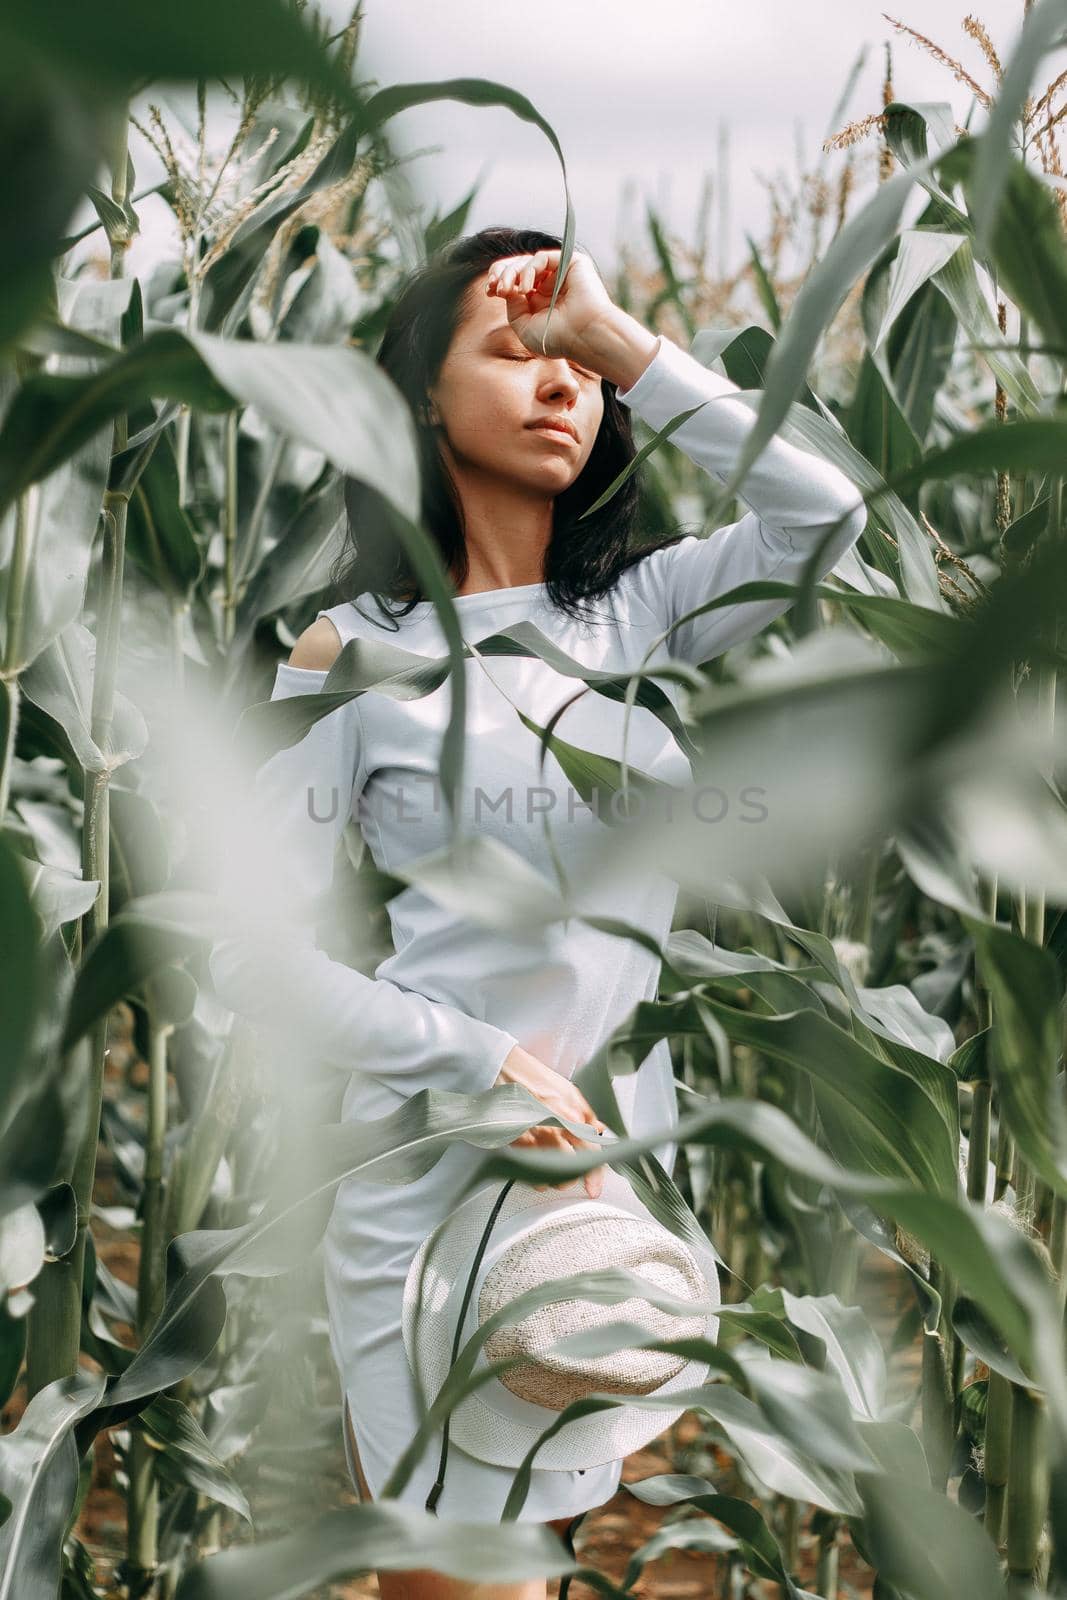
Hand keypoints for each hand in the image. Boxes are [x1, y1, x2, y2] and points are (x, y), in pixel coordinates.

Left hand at [485, 248, 616, 366]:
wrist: (586, 337)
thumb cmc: (559, 339)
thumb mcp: (525, 328)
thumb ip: (513, 308)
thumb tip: (508, 289)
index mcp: (541, 301)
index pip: (515, 282)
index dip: (499, 281)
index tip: (489, 291)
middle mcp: (550, 285)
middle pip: (517, 268)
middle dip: (501, 274)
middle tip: (494, 288)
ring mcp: (560, 273)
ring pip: (526, 261)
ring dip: (511, 273)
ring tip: (507, 290)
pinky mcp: (570, 263)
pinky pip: (540, 258)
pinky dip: (528, 271)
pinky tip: (526, 289)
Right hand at [494, 1044, 607, 1198]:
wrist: (503, 1071)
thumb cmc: (534, 1078)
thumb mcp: (569, 1090)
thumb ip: (586, 1114)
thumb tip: (598, 1131)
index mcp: (570, 1118)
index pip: (590, 1154)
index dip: (594, 1176)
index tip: (593, 1189)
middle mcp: (552, 1132)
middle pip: (570, 1172)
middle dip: (573, 1177)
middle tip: (571, 1173)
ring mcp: (532, 1141)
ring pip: (549, 1179)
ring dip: (553, 1179)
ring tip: (553, 1168)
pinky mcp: (514, 1146)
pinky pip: (528, 1176)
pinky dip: (534, 1177)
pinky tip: (536, 1166)